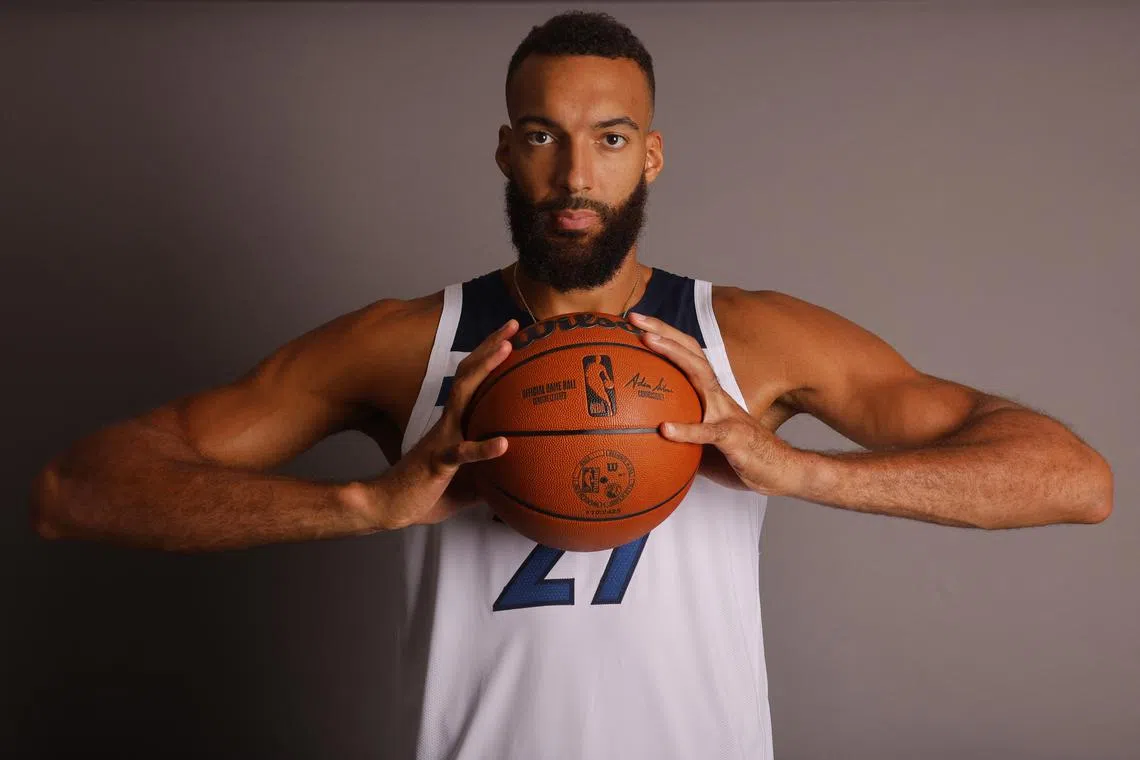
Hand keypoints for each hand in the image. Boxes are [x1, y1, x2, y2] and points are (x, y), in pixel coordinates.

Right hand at [370, 319, 517, 528]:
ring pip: (464, 399)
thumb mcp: (466, 480)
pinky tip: (504, 444)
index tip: (511, 335)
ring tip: (507, 350)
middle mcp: (448, 423)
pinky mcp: (437, 462)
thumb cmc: (424, 491)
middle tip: (512, 324)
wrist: (387, 505)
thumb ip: (488, 471)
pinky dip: (483, 448)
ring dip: (485, 371)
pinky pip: (461, 453)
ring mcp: (442, 439)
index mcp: (454, 422)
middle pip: (469, 375)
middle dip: (490, 347)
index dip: (489, 357)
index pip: (473, 381)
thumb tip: (515, 475)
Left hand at [627, 312, 807, 496]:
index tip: (636, 323)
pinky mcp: (733, 437)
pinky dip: (687, 429)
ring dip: (675, 356)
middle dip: (664, 332)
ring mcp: (727, 413)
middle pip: (691, 353)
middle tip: (635, 317)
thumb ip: (678, 431)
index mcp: (710, 394)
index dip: (665, 337)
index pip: (687, 356)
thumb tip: (644, 435)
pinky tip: (665, 429)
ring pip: (701, 377)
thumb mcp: (702, 440)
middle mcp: (718, 396)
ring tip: (649, 342)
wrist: (781, 469)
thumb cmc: (739, 453)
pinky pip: (709, 431)